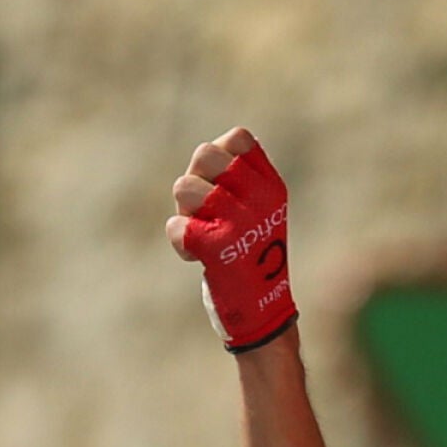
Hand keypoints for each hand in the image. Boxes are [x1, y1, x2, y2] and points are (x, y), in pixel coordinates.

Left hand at [166, 127, 295, 351]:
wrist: (257, 308)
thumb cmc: (246, 255)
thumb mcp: (250, 209)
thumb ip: (231, 177)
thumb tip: (208, 151)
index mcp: (270, 184)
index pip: (237, 137)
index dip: (218, 157)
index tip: (223, 187)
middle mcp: (260, 197)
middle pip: (204, 154)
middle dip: (194, 181)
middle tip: (206, 212)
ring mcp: (241, 220)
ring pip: (184, 185)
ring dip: (184, 211)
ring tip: (204, 232)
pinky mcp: (219, 247)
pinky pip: (176, 225)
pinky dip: (178, 239)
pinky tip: (195, 256)